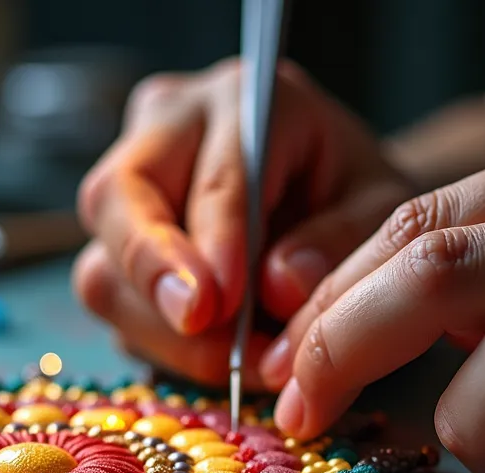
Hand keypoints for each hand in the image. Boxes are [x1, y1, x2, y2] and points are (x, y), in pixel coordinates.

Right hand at [73, 58, 411, 386]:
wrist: (333, 200)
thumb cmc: (355, 195)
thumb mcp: (380, 207)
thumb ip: (340, 239)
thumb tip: (278, 285)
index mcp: (245, 100)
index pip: (213, 174)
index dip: (214, 241)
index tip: (221, 302)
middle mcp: (168, 128)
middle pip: (116, 195)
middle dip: (151, 271)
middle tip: (197, 325)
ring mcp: (130, 186)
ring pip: (104, 262)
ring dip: (160, 327)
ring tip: (236, 361)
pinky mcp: (116, 246)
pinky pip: (115, 302)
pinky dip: (161, 344)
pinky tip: (218, 358)